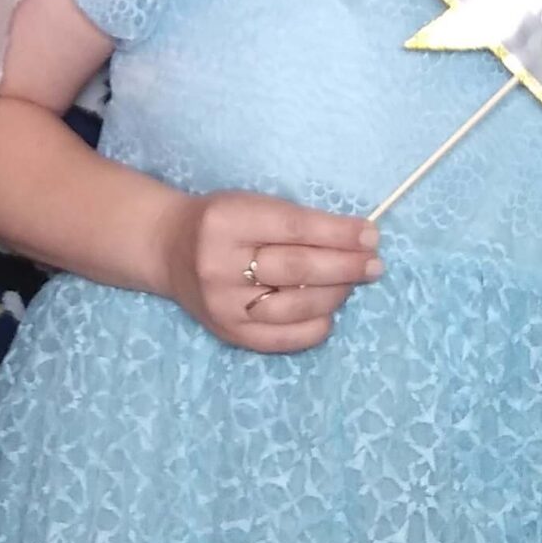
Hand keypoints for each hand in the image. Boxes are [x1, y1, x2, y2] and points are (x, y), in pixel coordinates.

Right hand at [154, 188, 380, 352]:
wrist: (167, 249)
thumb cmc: (220, 220)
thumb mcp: (250, 204)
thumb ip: (297, 221)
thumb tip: (358, 240)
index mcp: (226, 221)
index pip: (294, 228)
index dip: (338, 233)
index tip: (371, 234)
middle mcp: (220, 266)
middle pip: (298, 269)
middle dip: (346, 266)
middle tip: (374, 264)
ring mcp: (224, 305)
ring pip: (296, 306)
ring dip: (336, 294)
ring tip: (353, 282)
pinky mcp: (230, 333)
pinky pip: (284, 338)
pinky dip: (316, 326)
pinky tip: (329, 312)